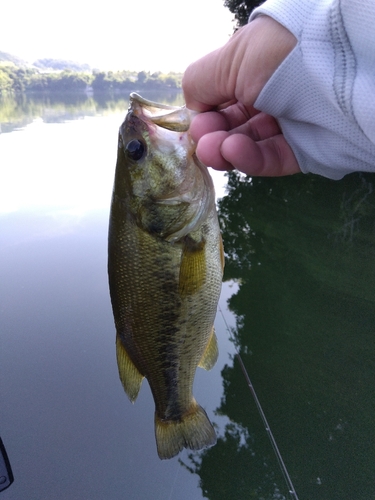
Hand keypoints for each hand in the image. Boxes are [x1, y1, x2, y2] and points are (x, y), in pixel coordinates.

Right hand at [183, 16, 300, 175]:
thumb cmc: (279, 56)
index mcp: (254, 67)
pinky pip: (270, 159)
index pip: (221, 97)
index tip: (194, 124)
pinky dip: (249, 159)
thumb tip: (191, 108)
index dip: (204, 112)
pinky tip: (234, 153)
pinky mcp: (302, 151)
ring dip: (225, 149)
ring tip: (215, 150)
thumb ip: (200, 81)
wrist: (337, 74)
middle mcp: (269, 95)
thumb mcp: (230, 58)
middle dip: (211, 135)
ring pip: (247, 144)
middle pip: (231, 124)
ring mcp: (286, 124)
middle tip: (202, 143)